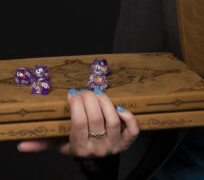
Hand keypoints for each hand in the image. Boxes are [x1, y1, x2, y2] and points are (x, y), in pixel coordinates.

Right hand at [17, 88, 138, 156]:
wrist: (97, 162)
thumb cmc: (77, 146)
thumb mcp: (60, 146)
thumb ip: (42, 144)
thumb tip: (21, 145)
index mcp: (79, 148)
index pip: (79, 123)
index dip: (76, 105)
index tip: (72, 94)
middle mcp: (97, 148)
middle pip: (96, 118)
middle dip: (89, 99)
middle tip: (85, 90)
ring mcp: (114, 145)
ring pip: (113, 120)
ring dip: (106, 102)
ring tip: (98, 93)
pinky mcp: (127, 142)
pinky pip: (132, 130)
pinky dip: (129, 117)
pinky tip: (120, 107)